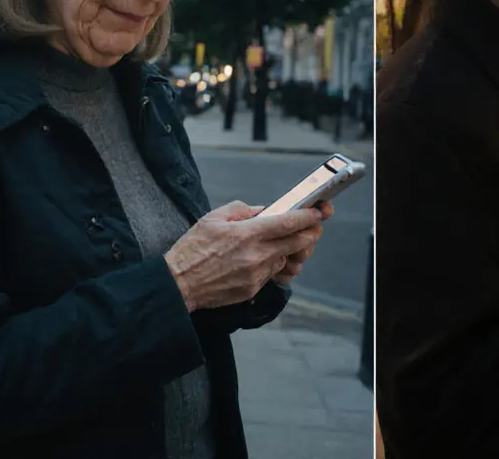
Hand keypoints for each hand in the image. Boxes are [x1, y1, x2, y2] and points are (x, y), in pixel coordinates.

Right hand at [163, 201, 323, 311]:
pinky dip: (272, 263)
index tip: (319, 211)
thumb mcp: (212, 219)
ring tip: (282, 242)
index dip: (308, 216)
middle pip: (297, 242)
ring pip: (285, 259)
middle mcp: (256, 255)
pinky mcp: (253, 288)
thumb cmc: (191, 250)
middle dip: (310, 233)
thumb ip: (240, 210)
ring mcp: (256, 274)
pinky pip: (271, 273)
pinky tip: (261, 258)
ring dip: (289, 249)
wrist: (179, 284)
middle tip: (313, 226)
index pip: (288, 223)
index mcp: (246, 234)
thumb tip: (261, 210)